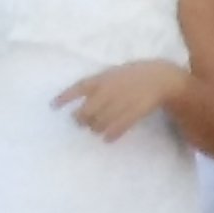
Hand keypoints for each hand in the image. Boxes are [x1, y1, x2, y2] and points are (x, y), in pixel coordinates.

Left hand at [54, 60, 184, 141]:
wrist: (160, 78)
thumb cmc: (134, 75)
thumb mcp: (113, 73)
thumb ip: (98, 84)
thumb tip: (82, 98)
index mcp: (101, 79)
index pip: (77, 89)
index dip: (64, 98)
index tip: (53, 106)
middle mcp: (108, 92)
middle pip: (86, 111)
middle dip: (81, 119)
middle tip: (81, 122)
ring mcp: (120, 103)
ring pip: (100, 122)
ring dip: (96, 128)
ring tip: (96, 129)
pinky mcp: (133, 113)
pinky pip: (118, 128)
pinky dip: (111, 135)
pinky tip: (107, 139)